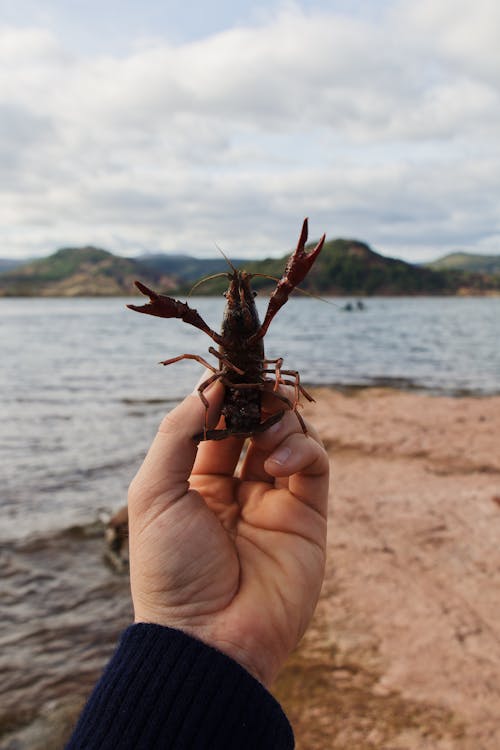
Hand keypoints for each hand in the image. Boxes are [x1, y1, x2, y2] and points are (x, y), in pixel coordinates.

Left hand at [128, 378, 328, 685]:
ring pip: (288, 435)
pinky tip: (276, 465)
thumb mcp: (154, 493)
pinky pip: (315, 465)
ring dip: (279, 419)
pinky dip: (301, 449)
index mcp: (196, 480)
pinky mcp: (308, 516)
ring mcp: (274, 500)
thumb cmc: (170, 569)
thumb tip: (208, 384)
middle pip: (255, 422)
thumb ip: (179, 433)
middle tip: (258, 382)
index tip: (231, 365)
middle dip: (257, 397)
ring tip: (265, 429)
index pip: (216, 420)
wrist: (209, 641)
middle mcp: (237, 486)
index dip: (224, 392)